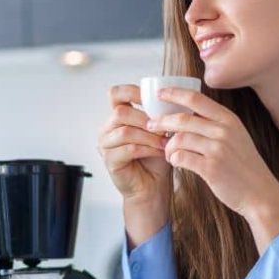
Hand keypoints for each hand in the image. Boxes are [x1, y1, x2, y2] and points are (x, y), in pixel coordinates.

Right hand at [97, 84, 171, 202]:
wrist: (153, 187)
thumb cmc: (156, 158)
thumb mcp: (160, 132)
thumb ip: (159, 115)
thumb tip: (173, 99)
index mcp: (117, 117)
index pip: (115, 94)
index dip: (133, 92)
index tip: (153, 97)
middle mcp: (107, 129)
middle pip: (120, 113)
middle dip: (145, 119)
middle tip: (163, 127)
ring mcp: (105, 145)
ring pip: (125, 132)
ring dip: (149, 136)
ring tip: (165, 142)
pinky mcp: (109, 161)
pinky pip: (129, 149)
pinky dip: (148, 149)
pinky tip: (161, 152)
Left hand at [146, 87, 276, 219]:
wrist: (260, 193)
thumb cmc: (244, 165)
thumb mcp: (236, 137)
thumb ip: (215, 124)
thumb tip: (185, 115)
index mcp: (229, 119)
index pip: (196, 99)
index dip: (174, 93)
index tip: (160, 94)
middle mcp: (224, 131)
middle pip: (182, 119)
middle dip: (162, 121)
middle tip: (150, 125)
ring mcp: (218, 149)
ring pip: (179, 139)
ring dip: (168, 146)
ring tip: (167, 152)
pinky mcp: (211, 168)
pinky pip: (181, 158)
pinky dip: (173, 159)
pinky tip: (175, 162)